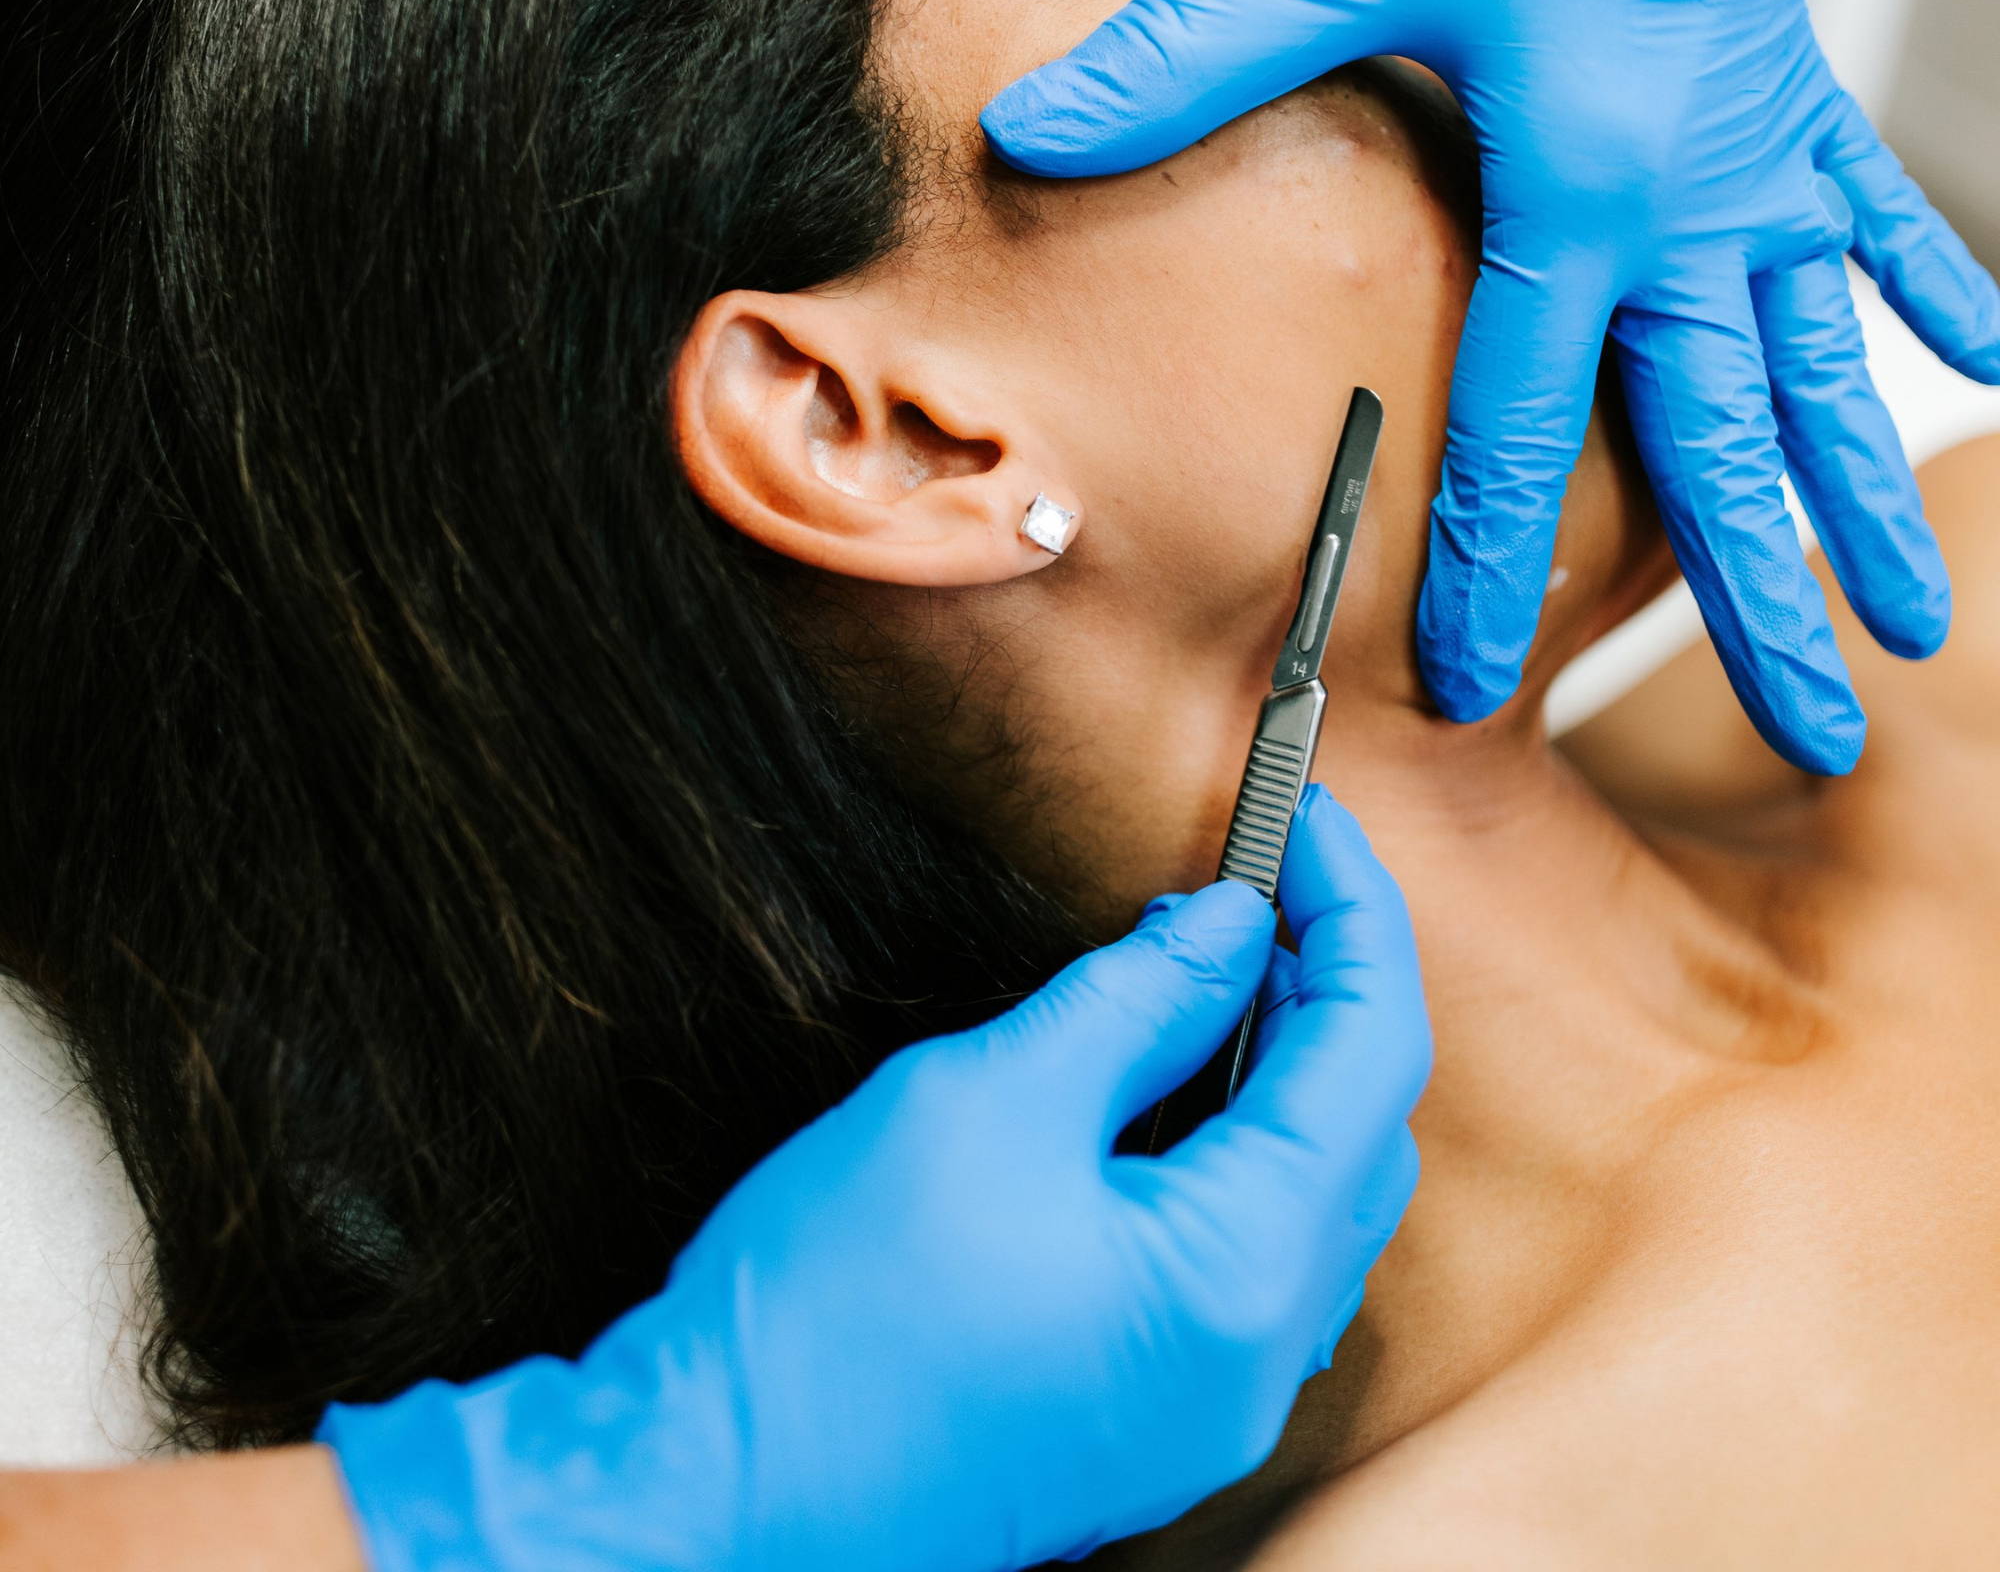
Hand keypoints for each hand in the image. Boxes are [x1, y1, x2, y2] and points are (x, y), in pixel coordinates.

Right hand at [319, 786, 1428, 1571]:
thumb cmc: (835, 1304)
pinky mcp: (1149, 1414)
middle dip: (1322, 984)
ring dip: (1280, 1064)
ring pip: (1309, 1196)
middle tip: (1257, 877)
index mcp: (1241, 1275)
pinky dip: (1231, 1147)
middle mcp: (1257, 1357)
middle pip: (1357, 1127)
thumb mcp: (991, 1098)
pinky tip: (1167, 1079)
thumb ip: (1138, 999)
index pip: (1368, 1050)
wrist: (717, 1492)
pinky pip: (1243, 1257)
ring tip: (1212, 958)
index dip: (1349, 912)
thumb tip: (1231, 927)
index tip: (1306, 816)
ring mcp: (1208, 1402)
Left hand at [981, 0, 1999, 773]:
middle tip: (1815, 731)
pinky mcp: (1794, 101)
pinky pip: (1879, 222)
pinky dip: (1932, 295)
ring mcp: (1763, 156)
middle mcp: (1697, 191)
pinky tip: (1984, 370)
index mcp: (1587, 178)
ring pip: (1822, 367)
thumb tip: (1028, 133)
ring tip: (1917, 624)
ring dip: (1866, 500)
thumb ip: (1184, 60)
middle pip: (1725, 439)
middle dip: (1763, 598)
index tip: (1479, 684)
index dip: (1492, 563)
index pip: (1524, 419)